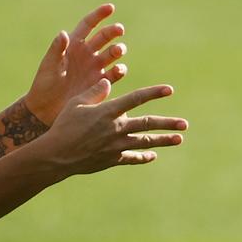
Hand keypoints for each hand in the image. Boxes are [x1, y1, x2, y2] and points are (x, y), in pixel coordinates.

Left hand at [25, 3, 128, 125]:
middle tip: (119, 30)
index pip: (88, 25)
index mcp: (73, 45)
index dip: (99, 15)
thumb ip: (56, 49)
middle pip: (104, 37)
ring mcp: (95, 68)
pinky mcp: (101, 84)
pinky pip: (114, 74)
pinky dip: (119, 71)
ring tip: (117, 50)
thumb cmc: (44, 84)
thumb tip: (64, 33)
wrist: (46, 109)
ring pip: (112, 54)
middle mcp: (87, 54)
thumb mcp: (48, 66)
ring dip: (118, 50)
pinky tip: (118, 70)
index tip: (110, 7)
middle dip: (112, 32)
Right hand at [40, 79, 187, 176]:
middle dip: (167, 123)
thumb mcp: (75, 103)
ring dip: (163, 141)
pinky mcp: (112, 159)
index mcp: (108, 112)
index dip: (153, 93)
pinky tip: (153, 155)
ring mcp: (116, 146)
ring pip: (144, 142)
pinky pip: (132, 158)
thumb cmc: (63, 125)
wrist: (56, 155)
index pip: (136, 99)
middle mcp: (116, 129)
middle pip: (147, 124)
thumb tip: (108, 82)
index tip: (169, 89)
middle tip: (184, 124)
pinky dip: (143, 156)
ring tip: (179, 139)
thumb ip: (94, 92)